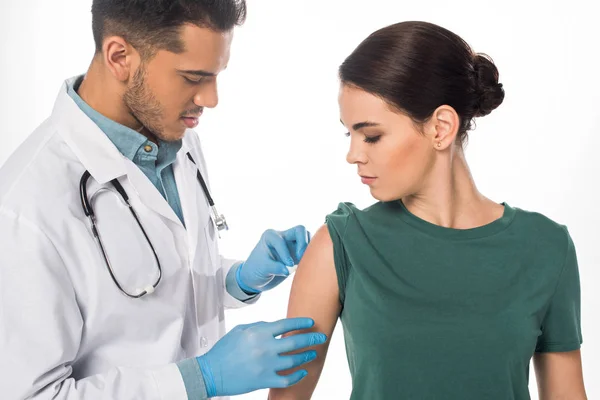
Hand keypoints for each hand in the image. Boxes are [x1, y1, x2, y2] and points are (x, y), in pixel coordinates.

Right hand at [196, 318, 326, 396]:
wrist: (212, 372)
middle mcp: (265, 348)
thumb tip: (275, 327)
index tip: (311, 323)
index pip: (286, 325)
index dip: (301, 323)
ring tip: (313, 353)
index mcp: (259, 333)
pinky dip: (297, 375)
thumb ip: (259, 326)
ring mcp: (266, 366)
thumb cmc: (224, 350)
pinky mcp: (264, 380)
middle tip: (321, 337)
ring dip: (306, 356)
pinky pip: (287, 379)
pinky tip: (303, 371)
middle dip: (311, 339)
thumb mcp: (240, 330)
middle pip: (295, 343)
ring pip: (294, 361)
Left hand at [238, 226, 310, 292]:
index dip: (285, 253)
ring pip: (307, 237)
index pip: (281, 240)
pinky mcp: (298, 252)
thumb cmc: (256, 269)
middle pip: (300, 230)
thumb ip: (274, 267)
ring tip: (303, 260)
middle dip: (303, 242)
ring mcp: (291, 244)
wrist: (257, 278)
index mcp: (270, 236)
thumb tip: (287, 270)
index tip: (287, 265)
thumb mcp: (261, 268)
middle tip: (300, 257)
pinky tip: (307, 263)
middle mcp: (282, 236)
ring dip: (308, 248)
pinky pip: (310, 248)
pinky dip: (311, 254)